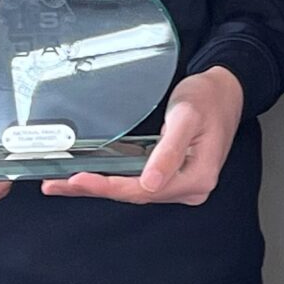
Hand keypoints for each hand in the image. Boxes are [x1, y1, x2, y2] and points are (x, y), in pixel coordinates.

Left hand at [43, 67, 244, 204]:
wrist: (225, 89)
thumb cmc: (208, 97)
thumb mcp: (186, 117)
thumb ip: (169, 151)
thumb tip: (151, 183)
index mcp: (196, 178)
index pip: (142, 189)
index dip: (107, 186)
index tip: (79, 180)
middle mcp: (190, 187)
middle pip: (135, 194)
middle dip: (96, 189)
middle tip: (58, 184)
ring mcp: (183, 184)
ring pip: (135, 190)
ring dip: (101, 186)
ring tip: (66, 183)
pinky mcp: (174, 176)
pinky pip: (141, 182)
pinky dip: (115, 180)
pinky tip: (93, 177)